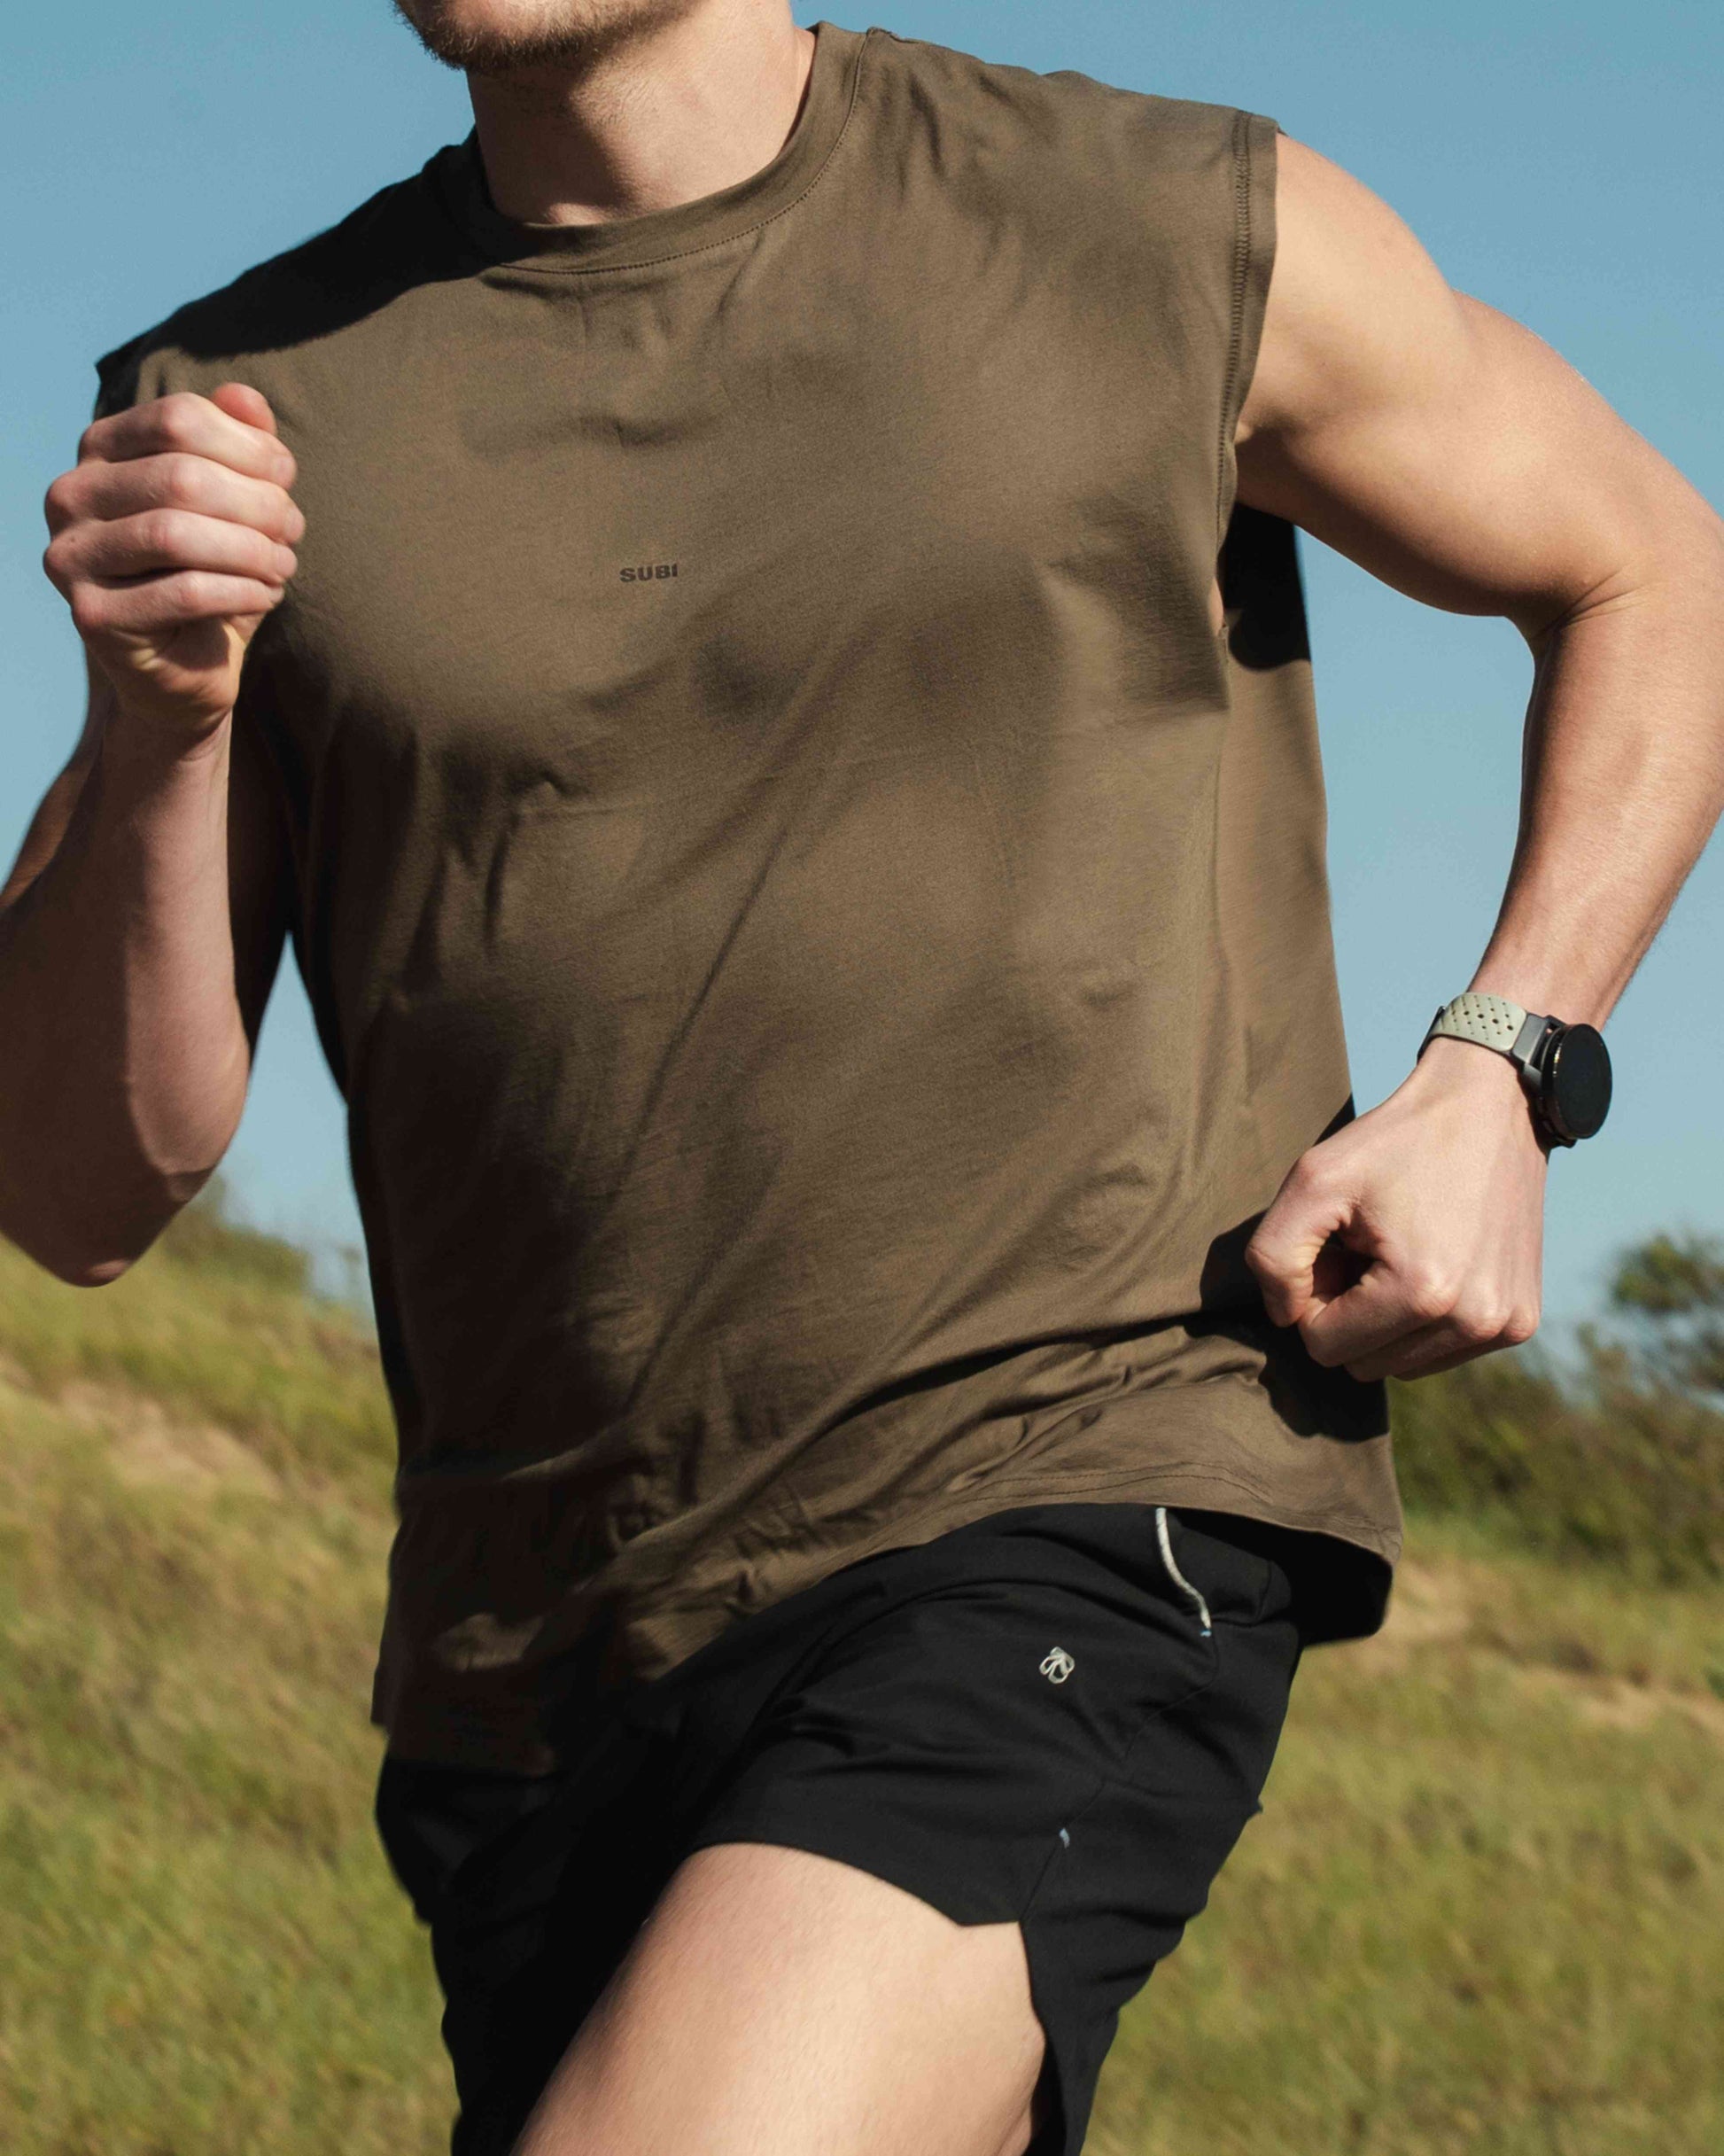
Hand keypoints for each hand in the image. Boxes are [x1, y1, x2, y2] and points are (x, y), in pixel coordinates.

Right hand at [41, 382, 302, 744]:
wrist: (187, 668)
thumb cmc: (215, 572)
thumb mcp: (237, 503)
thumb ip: (242, 444)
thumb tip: (246, 397)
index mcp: (102, 450)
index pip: (178, 419)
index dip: (248, 447)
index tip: (287, 481)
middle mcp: (72, 494)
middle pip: (181, 475)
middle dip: (256, 502)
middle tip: (294, 531)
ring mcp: (71, 556)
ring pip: (175, 533)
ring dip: (250, 549)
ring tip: (284, 565)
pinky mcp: (91, 615)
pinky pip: (181, 593)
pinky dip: (240, 592)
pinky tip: (268, 596)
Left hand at [1244, 1035, 1547, 1381]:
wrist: (1490, 1107)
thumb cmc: (1394, 1141)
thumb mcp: (1313, 1180)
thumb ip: (1274, 1257)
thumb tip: (1285, 1319)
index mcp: (1422, 1292)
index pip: (1324, 1347)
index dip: (1312, 1296)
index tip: (1336, 1246)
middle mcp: (1473, 1322)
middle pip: (1363, 1365)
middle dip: (1348, 1314)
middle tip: (1364, 1247)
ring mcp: (1504, 1326)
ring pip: (1401, 1365)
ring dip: (1384, 1321)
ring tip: (1398, 1252)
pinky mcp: (1520, 1323)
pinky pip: (1442, 1353)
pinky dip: (1424, 1319)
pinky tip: (1432, 1260)